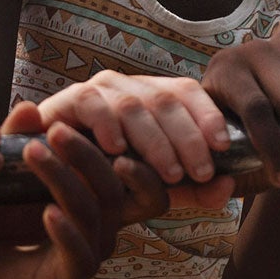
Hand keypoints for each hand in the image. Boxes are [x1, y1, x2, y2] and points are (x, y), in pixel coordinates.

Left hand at [0, 118, 125, 278]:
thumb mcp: (10, 178)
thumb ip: (19, 144)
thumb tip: (28, 107)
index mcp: (98, 203)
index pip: (137, 178)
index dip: (129, 152)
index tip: (100, 124)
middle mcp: (102, 229)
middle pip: (112, 187)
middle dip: (85, 154)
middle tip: (54, 130)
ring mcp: (89, 255)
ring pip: (91, 212)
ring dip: (64, 179)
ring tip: (32, 153)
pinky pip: (77, 253)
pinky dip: (65, 231)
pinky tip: (46, 212)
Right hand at [29, 74, 235, 215]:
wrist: (51, 186)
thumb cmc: (108, 183)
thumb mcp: (156, 190)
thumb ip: (192, 190)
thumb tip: (228, 187)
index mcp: (154, 99)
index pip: (188, 93)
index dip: (207, 115)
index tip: (222, 147)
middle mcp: (129, 88)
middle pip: (166, 100)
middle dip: (188, 138)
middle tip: (200, 172)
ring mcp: (98, 91)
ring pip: (134, 104)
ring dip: (155, 140)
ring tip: (169, 172)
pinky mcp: (66, 101)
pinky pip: (91, 103)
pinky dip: (106, 125)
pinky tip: (117, 150)